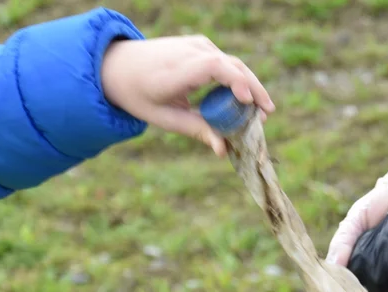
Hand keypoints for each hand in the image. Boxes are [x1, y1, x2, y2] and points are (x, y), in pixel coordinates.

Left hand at [100, 36, 274, 156]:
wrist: (120, 65)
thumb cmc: (141, 95)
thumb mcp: (165, 118)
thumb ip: (196, 130)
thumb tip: (224, 151)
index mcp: (176, 70)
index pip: (214, 67)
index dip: (235, 82)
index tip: (249, 103)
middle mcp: (189, 51)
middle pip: (232, 64)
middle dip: (254, 89)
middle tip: (267, 114)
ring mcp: (197, 45)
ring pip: (233, 63)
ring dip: (251, 85)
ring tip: (262, 111)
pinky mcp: (203, 46)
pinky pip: (227, 62)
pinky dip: (239, 80)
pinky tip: (246, 100)